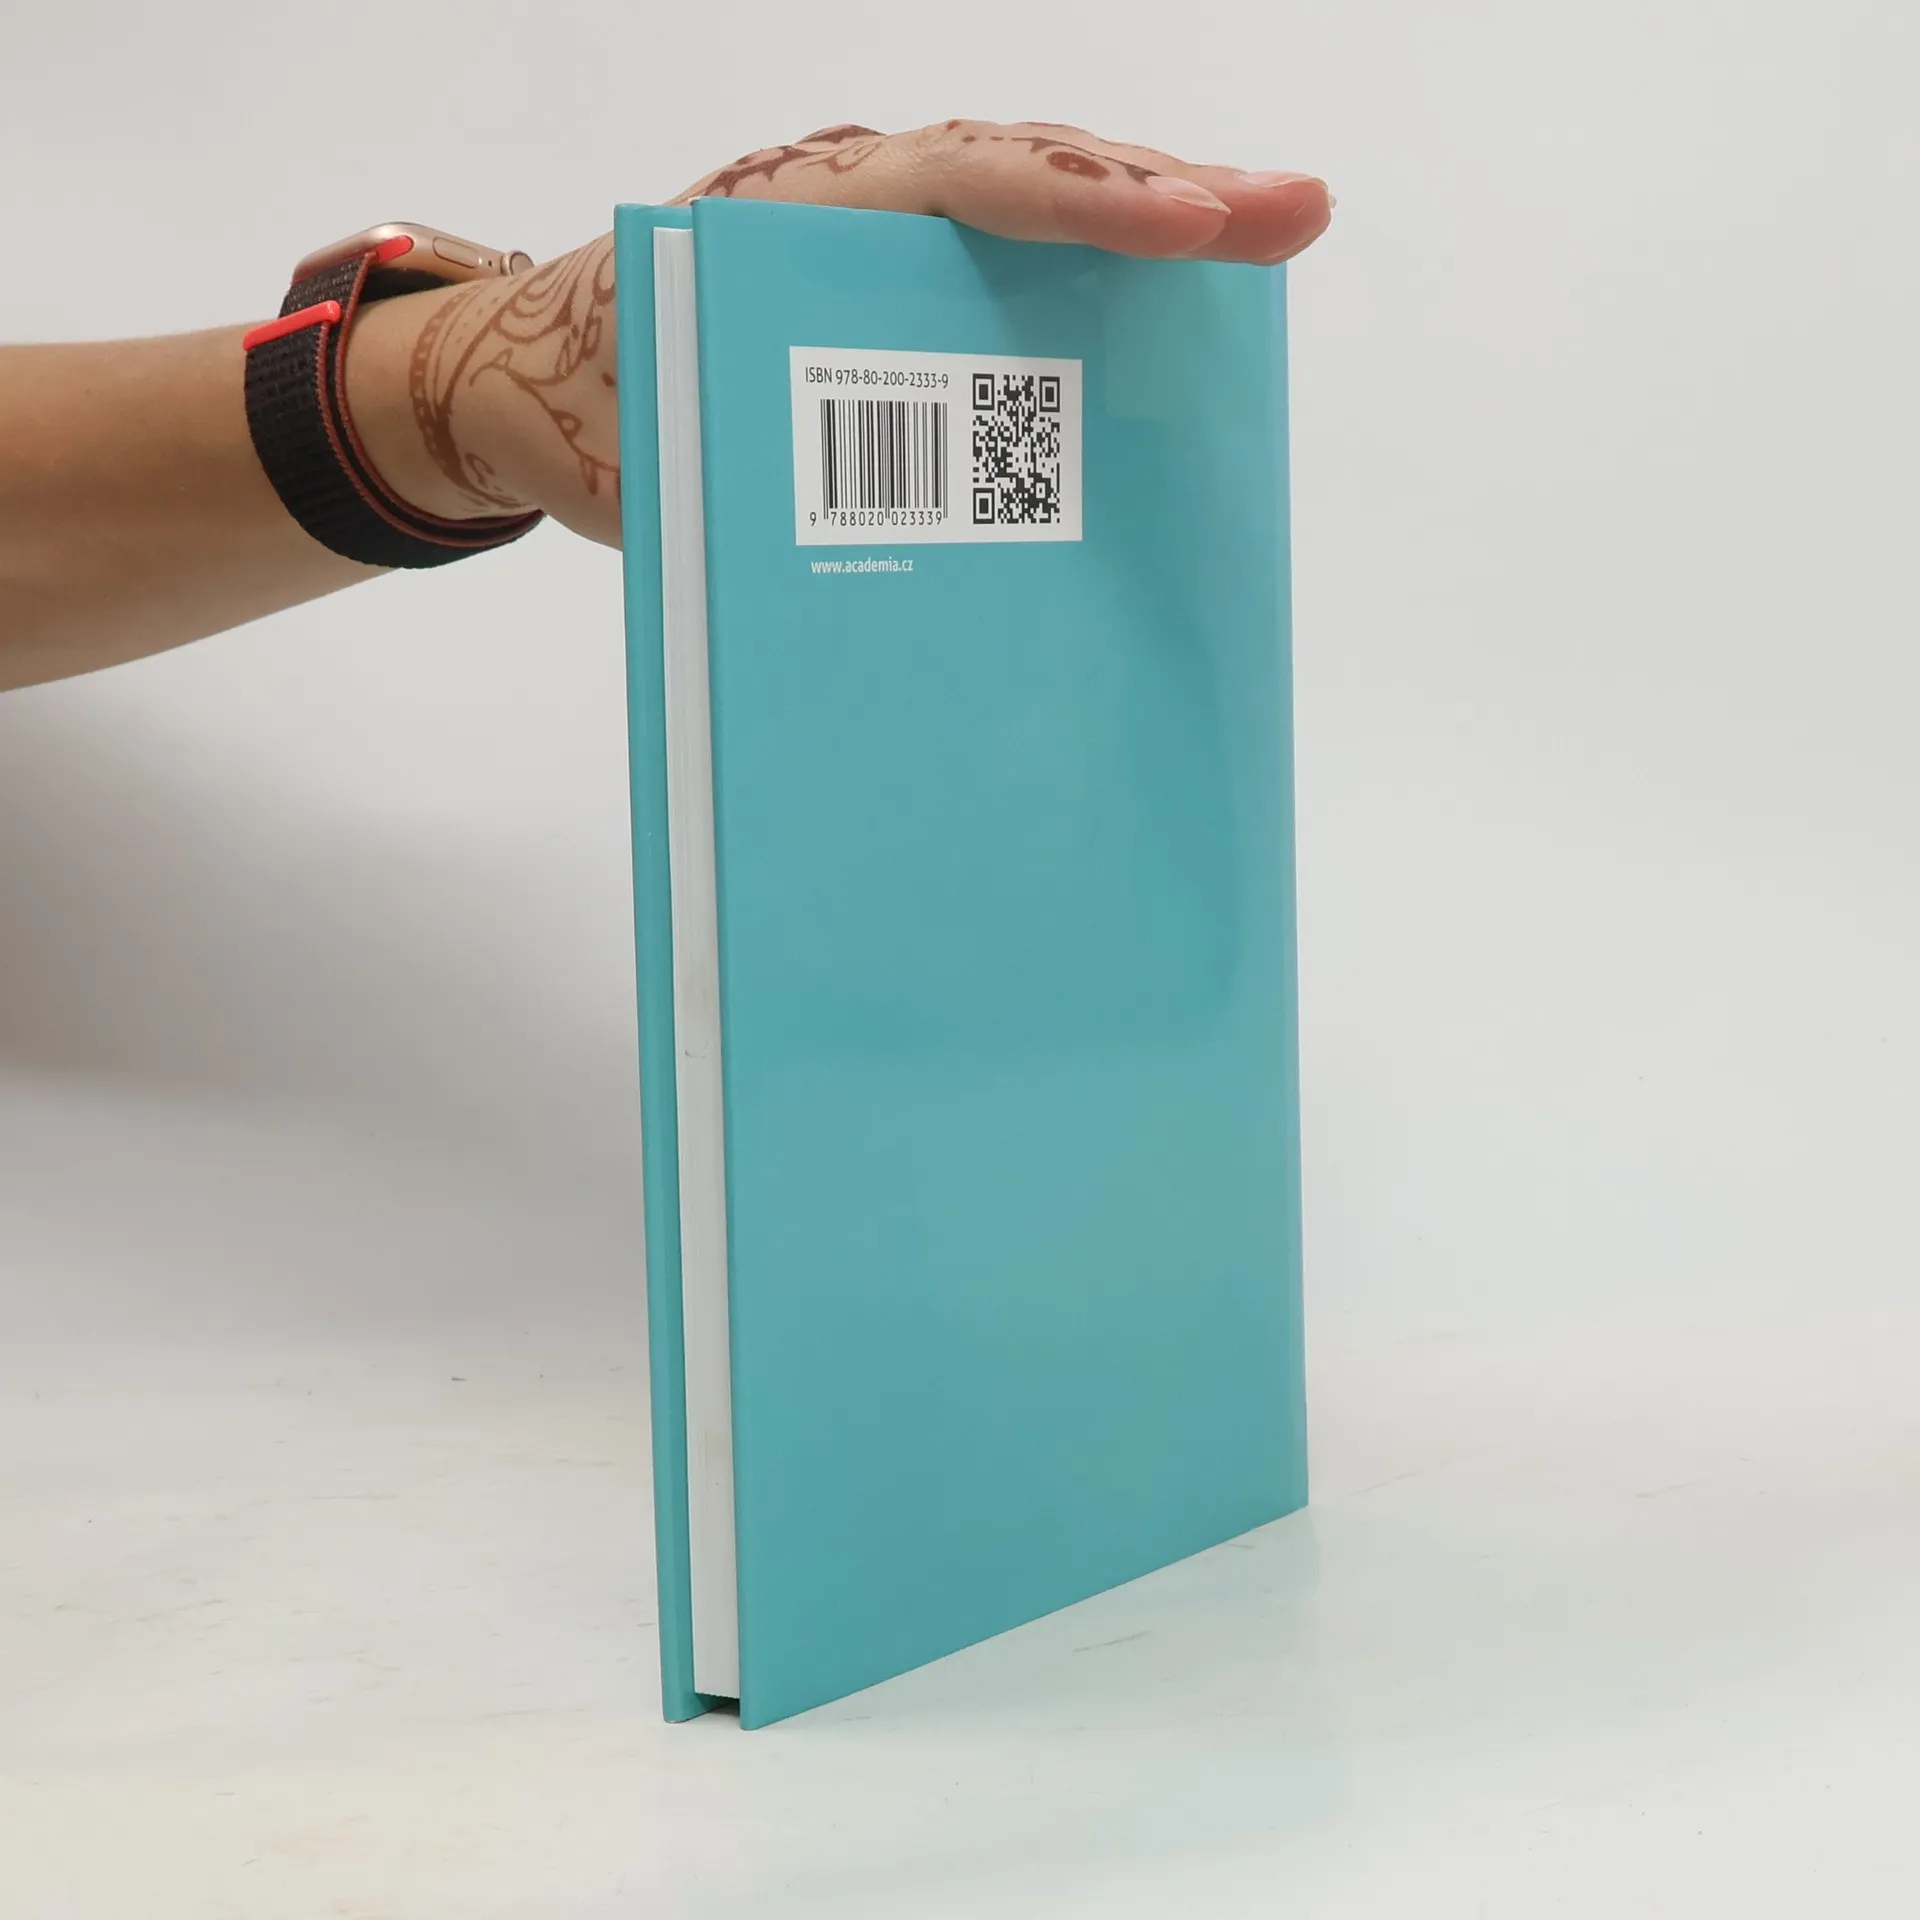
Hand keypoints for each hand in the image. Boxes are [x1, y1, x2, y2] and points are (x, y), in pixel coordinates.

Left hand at [350, 122, 1333, 548]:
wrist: (511, 380)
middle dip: (1159, 194)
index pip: (957, 186)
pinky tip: (1158, 321)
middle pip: (1022, 173)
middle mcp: (845, 206)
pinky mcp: (879, 287)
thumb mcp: (654, 457)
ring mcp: (870, 237)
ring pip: (1021, 210)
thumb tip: (877, 591)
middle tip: (1293, 216)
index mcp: (788, 225)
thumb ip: (757, 490)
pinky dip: (1080, 279)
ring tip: (1261, 244)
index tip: (1187, 224)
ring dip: (1138, 226)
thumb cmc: (575, 412)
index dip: (1077, 205)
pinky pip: (994, 266)